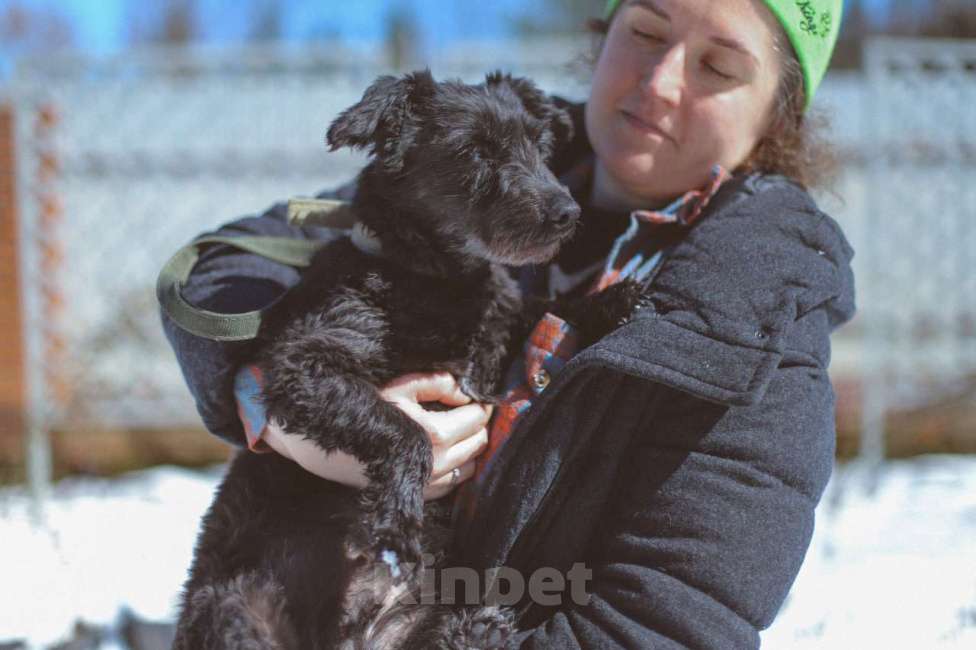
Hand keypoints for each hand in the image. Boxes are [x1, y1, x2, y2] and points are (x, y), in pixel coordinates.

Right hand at [262, 372, 490, 500]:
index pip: (476, 418)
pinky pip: (455, 483)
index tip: (476, 396)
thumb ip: (438, 383)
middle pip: (478, 442)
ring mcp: (429, 483)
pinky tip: (447, 451)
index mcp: (435, 434)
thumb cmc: (366, 409)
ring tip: (459, 429)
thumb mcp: (401, 386)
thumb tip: (466, 392)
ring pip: (471, 465)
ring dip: (471, 447)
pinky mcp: (420, 495)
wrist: (331, 445)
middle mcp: (437, 463)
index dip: (480, 404)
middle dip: (478, 424)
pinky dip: (459, 466)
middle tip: (468, 409)